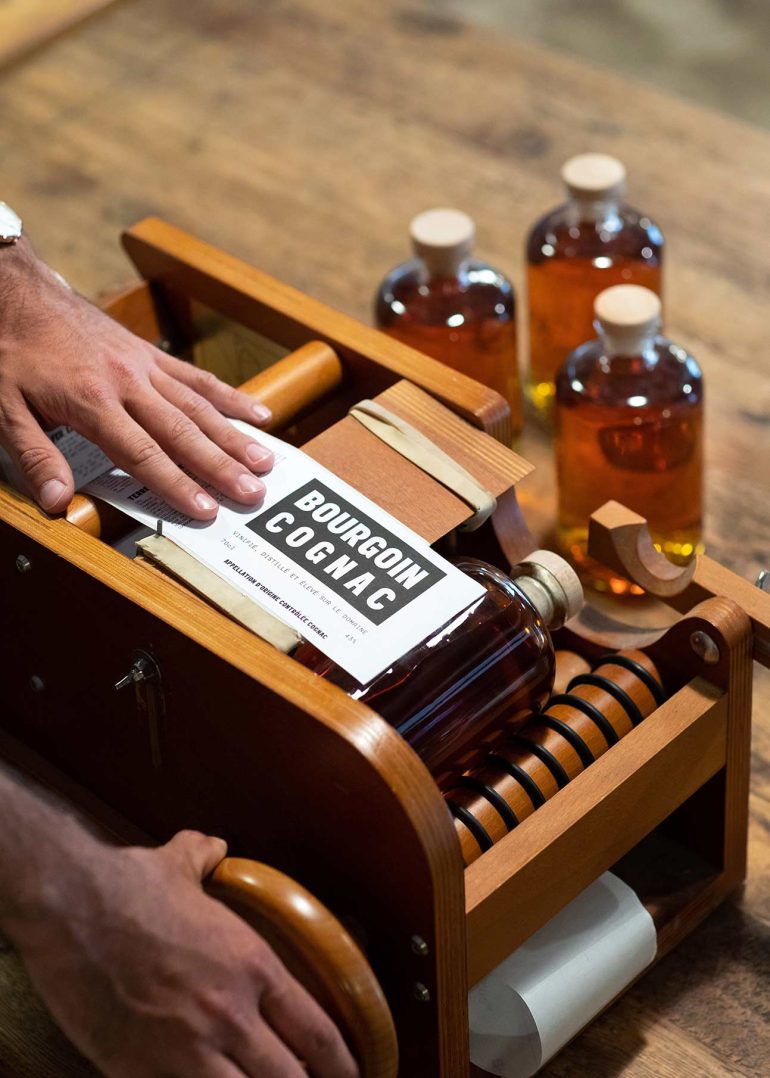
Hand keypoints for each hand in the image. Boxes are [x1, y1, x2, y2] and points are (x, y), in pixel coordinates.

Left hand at [0, 238, 273, 519]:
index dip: (176, 485)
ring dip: (233, 436)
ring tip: (265, 461)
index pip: (143, 454)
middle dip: (220, 466)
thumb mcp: (4, 409)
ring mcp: (144, 366)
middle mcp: (128, 384)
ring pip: (198, 406)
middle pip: (182, 433)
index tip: (206, 510)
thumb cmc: (10, 350)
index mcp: (93, 402)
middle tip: (253, 493)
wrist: (15, 290)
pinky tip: (257, 413)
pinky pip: (196, 377)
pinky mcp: (150, 353)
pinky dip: (228, 396)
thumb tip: (56, 502)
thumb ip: (34, 457)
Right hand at [9, 830, 358, 1077]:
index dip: (339, 1062)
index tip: (348, 1074)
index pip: (316, 1031)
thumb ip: (205, 857)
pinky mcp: (142, 1071)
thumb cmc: (129, 885)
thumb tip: (214, 846)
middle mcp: (230, 1013)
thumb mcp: (179, 863)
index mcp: (252, 966)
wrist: (71, 907)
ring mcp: (187, 1049)